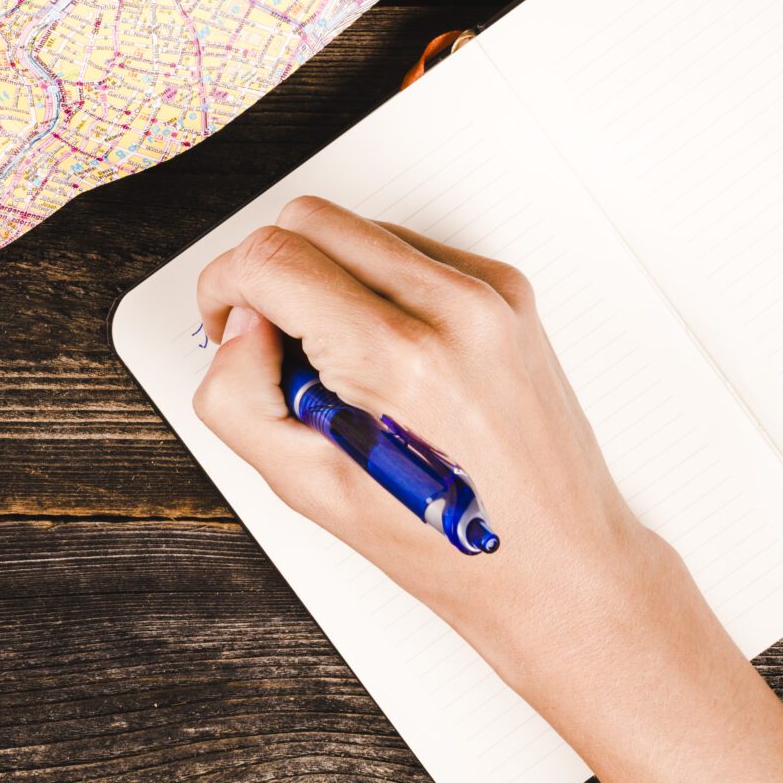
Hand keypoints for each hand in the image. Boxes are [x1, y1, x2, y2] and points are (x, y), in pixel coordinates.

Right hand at [190, 197, 782, 782]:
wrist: (559, 564)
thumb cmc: (446, 542)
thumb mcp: (308, 491)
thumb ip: (239, 398)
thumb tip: (240, 326)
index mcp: (400, 358)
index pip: (272, 260)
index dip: (223, 287)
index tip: (225, 324)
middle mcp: (452, 308)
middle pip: (309, 219)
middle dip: (268, 272)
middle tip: (271, 346)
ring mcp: (488, 293)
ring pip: (359, 226)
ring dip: (324, 275)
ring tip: (340, 366)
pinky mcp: (509, 290)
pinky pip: (410, 249)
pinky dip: (377, 284)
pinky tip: (387, 356)